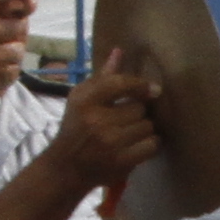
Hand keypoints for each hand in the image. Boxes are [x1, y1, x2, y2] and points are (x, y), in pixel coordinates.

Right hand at [51, 61, 163, 189]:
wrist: (66, 167)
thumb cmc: (76, 128)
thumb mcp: (81, 99)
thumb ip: (102, 77)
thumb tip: (119, 51)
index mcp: (84, 100)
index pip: (119, 83)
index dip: (140, 84)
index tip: (153, 89)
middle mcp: (95, 120)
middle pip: (139, 107)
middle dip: (138, 112)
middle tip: (128, 119)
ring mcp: (109, 142)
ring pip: (147, 126)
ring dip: (144, 129)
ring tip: (131, 133)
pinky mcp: (121, 161)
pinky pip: (152, 145)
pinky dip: (149, 145)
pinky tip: (137, 145)